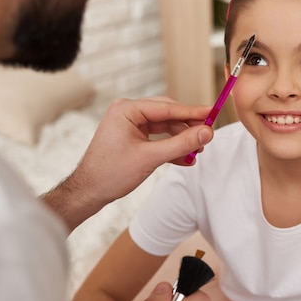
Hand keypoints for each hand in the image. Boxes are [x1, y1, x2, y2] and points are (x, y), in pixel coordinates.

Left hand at [41, 97, 212, 231]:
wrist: (88, 193)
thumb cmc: (110, 174)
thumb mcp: (151, 158)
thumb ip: (181, 144)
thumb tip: (206, 133)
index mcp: (127, 109)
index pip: (167, 108)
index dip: (192, 111)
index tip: (213, 113)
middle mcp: (128, 112)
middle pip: (168, 115)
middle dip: (188, 127)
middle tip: (207, 135)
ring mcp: (130, 124)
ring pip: (165, 127)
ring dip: (181, 140)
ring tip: (197, 151)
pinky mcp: (132, 137)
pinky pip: (158, 137)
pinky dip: (171, 147)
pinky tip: (185, 158)